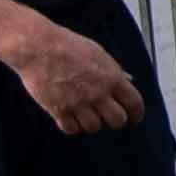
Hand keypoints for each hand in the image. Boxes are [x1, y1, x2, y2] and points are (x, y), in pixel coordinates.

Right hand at [0, 14, 146, 135]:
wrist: (38, 46)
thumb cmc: (68, 45)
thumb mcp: (98, 53)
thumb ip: (114, 70)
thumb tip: (128, 81)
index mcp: (112, 78)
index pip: (134, 104)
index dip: (136, 115)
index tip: (133, 120)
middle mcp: (98, 93)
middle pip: (117, 121)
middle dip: (115, 121)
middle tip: (108, 118)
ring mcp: (78, 104)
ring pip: (94, 127)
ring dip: (92, 123)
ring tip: (86, 114)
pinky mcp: (59, 110)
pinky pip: (71, 129)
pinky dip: (72, 126)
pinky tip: (70, 117)